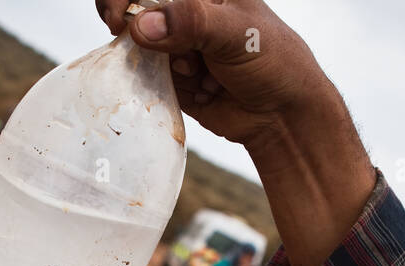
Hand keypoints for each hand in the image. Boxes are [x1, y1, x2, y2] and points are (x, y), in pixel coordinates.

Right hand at [96, 0, 375, 265]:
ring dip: (157, 62)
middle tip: (131, 39)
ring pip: (137, 45)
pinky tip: (199, 89)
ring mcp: (176, 45)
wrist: (283, 116)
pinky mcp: (171, 77)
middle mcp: (185, 12)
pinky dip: (160, 84)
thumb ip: (190, 22)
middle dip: (132, 26)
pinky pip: (146, 76)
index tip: (121, 16)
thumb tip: (140, 25)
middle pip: (135, 9)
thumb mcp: (236, 33)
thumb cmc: (272, 61)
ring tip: (195, 72)